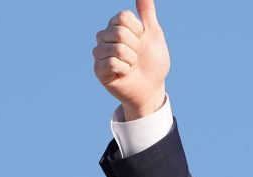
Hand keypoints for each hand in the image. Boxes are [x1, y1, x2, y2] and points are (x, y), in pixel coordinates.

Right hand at [93, 0, 169, 120]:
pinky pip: (112, 63)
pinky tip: (124, 73)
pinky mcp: (98, 69)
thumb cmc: (153, 61)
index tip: (142, 41)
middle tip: (137, 56)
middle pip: (119, 32)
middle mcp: (104, 37)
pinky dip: (125, 69)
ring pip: (116, 48)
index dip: (138, 31)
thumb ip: (147, 13)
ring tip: (131, 65)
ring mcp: (100, 53)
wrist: (152, 87)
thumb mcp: (153, 34)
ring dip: (131, 60)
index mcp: (116, 26)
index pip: (123, 17)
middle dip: (136, 47)